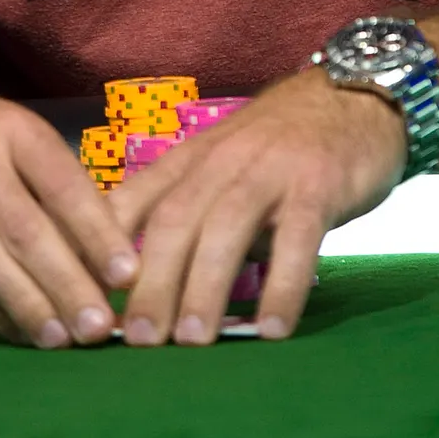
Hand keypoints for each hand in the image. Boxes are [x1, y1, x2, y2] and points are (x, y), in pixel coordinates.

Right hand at [0, 57, 139, 346]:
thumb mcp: (7, 131)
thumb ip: (48, 184)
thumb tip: (104, 252)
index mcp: (9, 127)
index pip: (61, 184)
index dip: (95, 233)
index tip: (126, 276)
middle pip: (24, 229)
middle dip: (65, 284)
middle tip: (98, 328)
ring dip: (26, 305)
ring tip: (60, 339)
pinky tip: (15, 329)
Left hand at [109, 65, 405, 344]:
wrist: (351, 96)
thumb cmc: (277, 148)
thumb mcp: (218, 169)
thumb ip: (187, 215)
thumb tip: (142, 286)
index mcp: (190, 160)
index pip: (134, 201)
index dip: (103, 249)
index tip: (87, 300)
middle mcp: (221, 161)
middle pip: (174, 220)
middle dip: (151, 282)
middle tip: (137, 341)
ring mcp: (270, 170)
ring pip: (226, 227)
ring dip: (204, 286)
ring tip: (192, 341)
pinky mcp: (318, 184)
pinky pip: (298, 238)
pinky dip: (283, 285)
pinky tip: (274, 329)